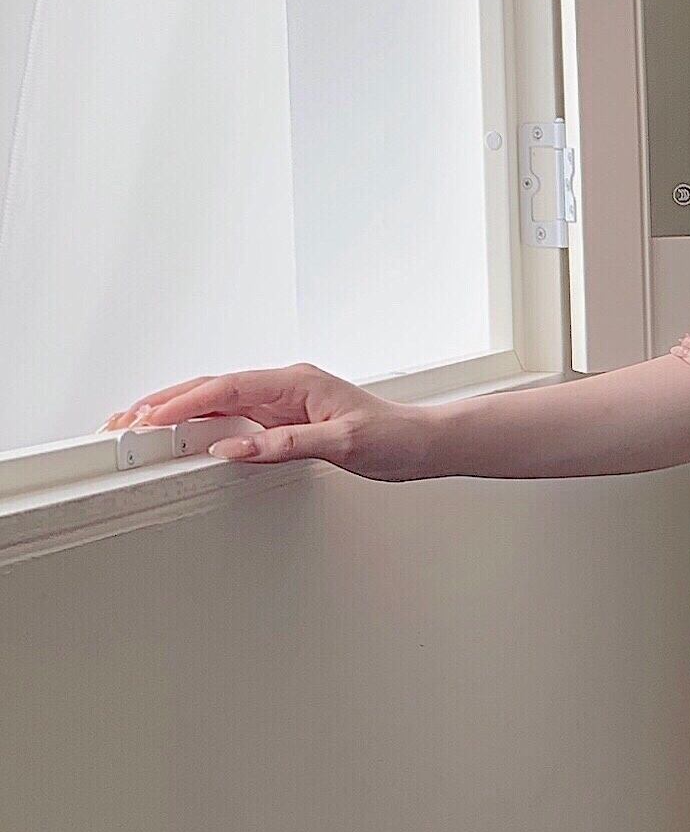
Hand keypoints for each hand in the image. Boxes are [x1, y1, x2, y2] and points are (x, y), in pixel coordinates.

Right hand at [101, 364, 433, 480]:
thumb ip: (285, 445)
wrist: (422, 442)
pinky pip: (235, 418)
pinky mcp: (285, 420)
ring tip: (139, 424)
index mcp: (295, 382)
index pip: (227, 387)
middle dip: (166, 401)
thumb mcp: (342, 443)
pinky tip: (184, 433)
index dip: (184, 401)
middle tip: (125, 420)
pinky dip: (204, 424)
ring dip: (179, 411)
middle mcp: (285, 387)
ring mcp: (283, 403)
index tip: (151, 417)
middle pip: (213, 388)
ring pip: (218, 401)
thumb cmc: (393, 436)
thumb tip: (234, 449)